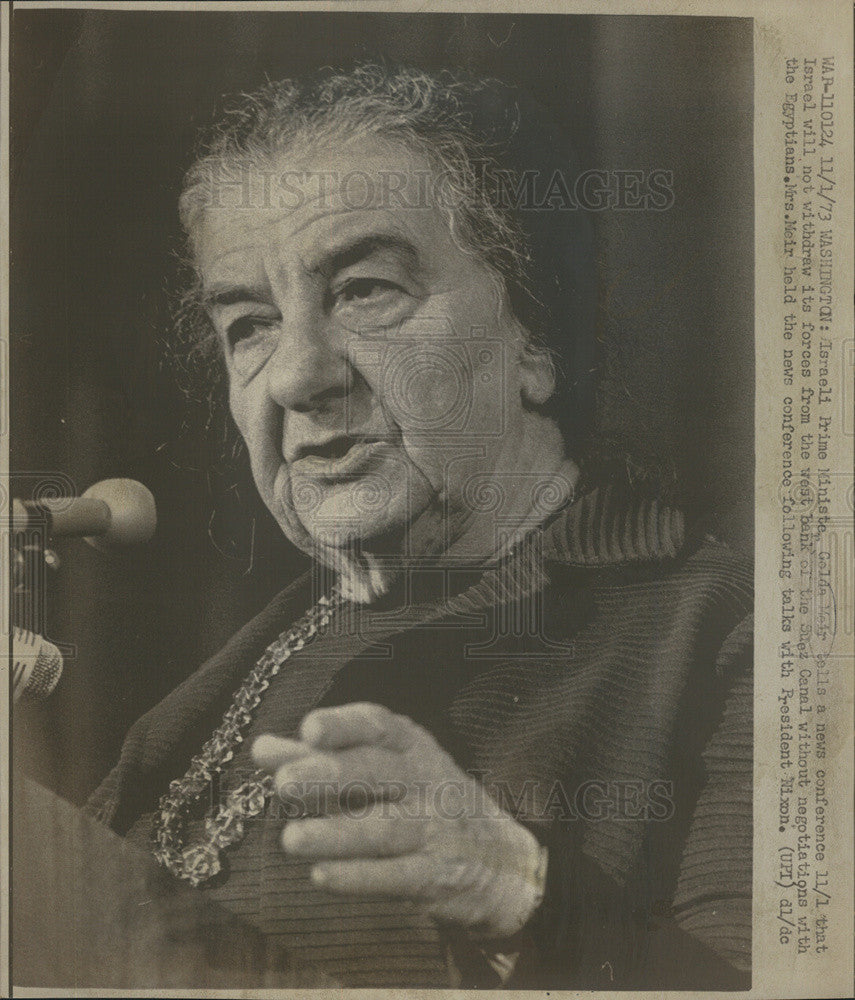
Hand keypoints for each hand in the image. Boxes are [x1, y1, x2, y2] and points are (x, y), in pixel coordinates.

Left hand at [252, 702, 546, 939]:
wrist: (504, 861)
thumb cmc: (427, 802)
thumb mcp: (388, 769)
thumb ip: (323, 758)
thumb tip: (262, 749)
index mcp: (412, 746)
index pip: (378, 726)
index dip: (344, 725)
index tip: (308, 729)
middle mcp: (426, 780)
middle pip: (378, 773)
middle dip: (331, 776)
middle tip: (284, 784)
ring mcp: (435, 828)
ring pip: (383, 829)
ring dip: (336, 834)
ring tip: (290, 839)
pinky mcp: (438, 876)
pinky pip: (397, 876)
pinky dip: (359, 877)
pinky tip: (321, 876)